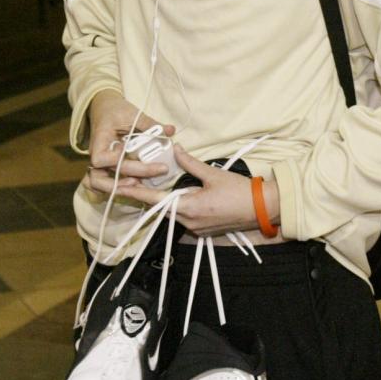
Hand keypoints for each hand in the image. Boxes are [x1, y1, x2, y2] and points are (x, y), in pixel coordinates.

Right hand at [85, 89, 175, 191]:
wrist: (105, 109)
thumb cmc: (116, 110)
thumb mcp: (132, 113)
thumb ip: (150, 124)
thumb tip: (170, 131)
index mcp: (100, 140)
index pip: (101, 158)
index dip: (115, 161)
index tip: (127, 154)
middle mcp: (97, 155)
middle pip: (99, 178)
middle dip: (120, 183)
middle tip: (141, 182)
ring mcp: (100, 164)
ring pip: (98, 185)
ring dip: (117, 189)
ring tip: (139, 186)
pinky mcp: (105, 167)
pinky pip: (103, 185)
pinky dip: (114, 189)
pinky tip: (134, 187)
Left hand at [90, 148, 281, 238]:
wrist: (263, 210)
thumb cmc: (240, 191)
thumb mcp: (213, 174)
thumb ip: (190, 163)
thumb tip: (175, 148)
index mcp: (189, 208)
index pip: (154, 200)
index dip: (134, 192)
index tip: (117, 186)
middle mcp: (188, 222)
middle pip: (158, 208)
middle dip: (144, 196)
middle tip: (127, 182)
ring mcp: (195, 229)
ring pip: (169, 214)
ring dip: (159, 201)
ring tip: (144, 186)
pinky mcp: (202, 231)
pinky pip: (181, 218)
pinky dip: (173, 207)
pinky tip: (170, 196)